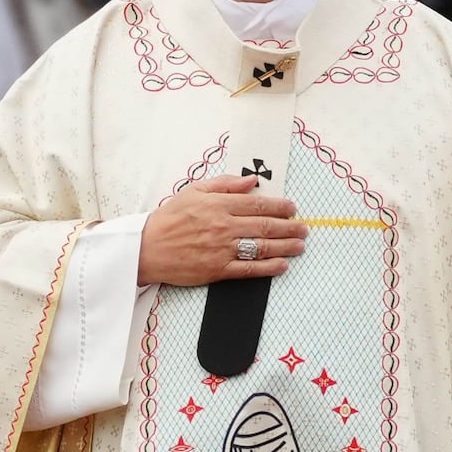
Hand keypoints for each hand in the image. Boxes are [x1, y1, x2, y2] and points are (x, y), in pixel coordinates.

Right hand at [140, 175, 304, 287]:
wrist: (147, 248)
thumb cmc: (169, 219)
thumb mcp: (194, 190)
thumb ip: (225, 184)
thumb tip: (252, 181)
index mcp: (218, 205)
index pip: (258, 204)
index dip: (280, 206)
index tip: (292, 208)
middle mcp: (223, 226)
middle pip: (265, 226)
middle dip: (289, 227)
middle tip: (304, 228)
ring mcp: (222, 249)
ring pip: (261, 247)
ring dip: (285, 246)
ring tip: (299, 245)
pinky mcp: (218, 270)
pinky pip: (249, 269)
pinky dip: (268, 268)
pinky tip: (282, 265)